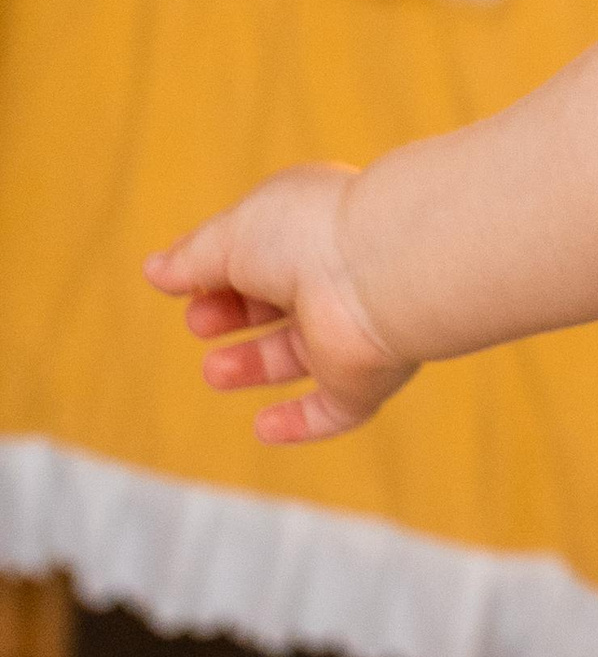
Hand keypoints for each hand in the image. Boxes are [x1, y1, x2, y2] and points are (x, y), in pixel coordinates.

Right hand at [143, 164, 417, 443]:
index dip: (221, 268)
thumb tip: (157, 269)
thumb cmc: (308, 234)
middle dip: (235, 315)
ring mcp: (353, 332)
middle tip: (199, 321)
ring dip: (256, 366)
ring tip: (214, 370)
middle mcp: (338, 279)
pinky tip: (264, 427)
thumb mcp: (230, 234)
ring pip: (302, 356)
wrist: (381, 271)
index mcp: (313, 229)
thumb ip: (192, 257)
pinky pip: (336, 410)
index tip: (183, 280)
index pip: (265, 253)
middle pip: (281, 305)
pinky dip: (301, 422)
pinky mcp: (365, 381)